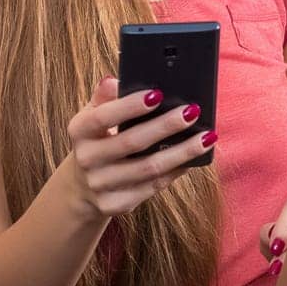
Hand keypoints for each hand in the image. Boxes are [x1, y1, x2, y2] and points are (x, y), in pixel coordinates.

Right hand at [62, 75, 216, 219]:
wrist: (82, 186)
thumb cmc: (99, 138)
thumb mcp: (94, 115)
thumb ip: (105, 96)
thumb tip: (116, 80)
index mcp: (79, 131)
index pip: (103, 117)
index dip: (129, 106)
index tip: (158, 94)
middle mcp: (86, 159)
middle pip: (132, 142)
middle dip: (166, 126)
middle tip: (192, 112)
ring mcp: (100, 185)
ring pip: (148, 168)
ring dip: (182, 152)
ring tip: (207, 137)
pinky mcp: (115, 204)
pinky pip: (153, 186)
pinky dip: (176, 171)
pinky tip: (193, 159)